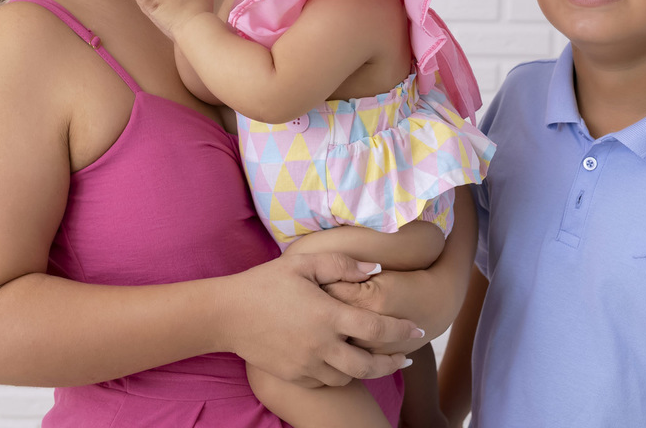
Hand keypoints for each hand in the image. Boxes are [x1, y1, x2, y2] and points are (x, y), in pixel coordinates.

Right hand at [221, 252, 423, 387]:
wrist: (227, 314)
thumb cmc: (265, 283)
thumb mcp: (303, 263)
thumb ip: (341, 264)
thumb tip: (374, 269)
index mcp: (328, 315)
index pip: (377, 329)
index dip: (403, 331)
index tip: (419, 330)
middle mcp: (322, 345)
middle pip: (369, 365)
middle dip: (392, 364)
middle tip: (405, 358)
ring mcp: (307, 364)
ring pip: (347, 377)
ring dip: (365, 370)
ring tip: (374, 361)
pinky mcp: (294, 376)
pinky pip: (324, 382)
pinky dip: (338, 375)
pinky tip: (341, 364)